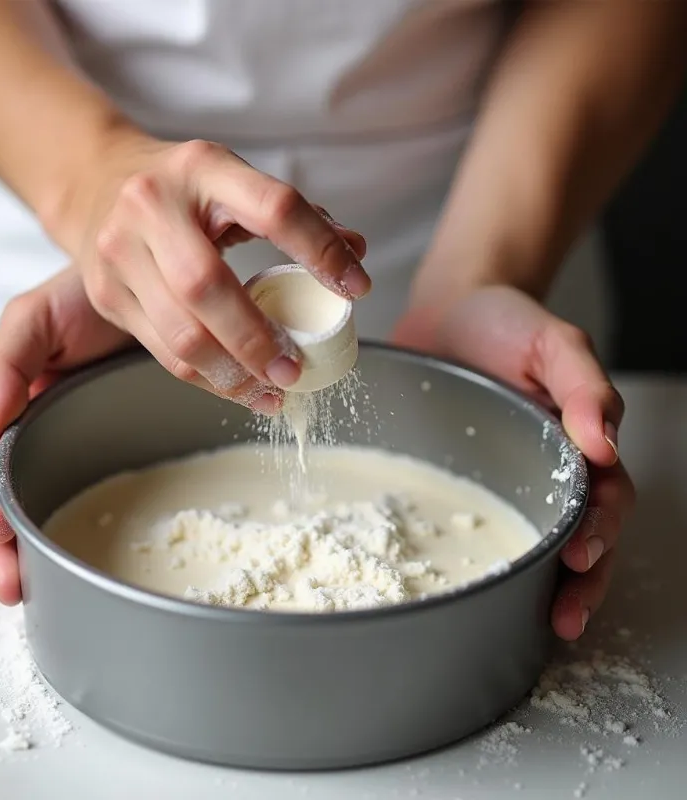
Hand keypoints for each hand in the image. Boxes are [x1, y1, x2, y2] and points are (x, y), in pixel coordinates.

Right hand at [0, 267, 134, 604]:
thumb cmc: (80, 298)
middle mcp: (26, 431)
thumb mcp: (34, 319)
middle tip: (10, 582)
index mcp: (2, 405)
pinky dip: (63, 525)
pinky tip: (66, 556)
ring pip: (28, 505)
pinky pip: (74, 491)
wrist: (134, 283)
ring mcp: (62, 443)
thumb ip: (3, 365)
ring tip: (25, 586)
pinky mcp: (99, 447)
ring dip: (21, 550)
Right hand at [65, 134, 368, 406]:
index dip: (320, 251)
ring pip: (181, 333)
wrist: (94, 180)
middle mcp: (153, 206)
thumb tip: (355, 254)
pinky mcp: (108, 294)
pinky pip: (163, 352)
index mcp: (203, 168)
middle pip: (207, 286)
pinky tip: (238, 388)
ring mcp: (121, 252)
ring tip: (271, 392)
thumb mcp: (235, 180)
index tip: (356, 288)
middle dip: (256, 339)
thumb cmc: (182, 187)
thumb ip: (296, 214)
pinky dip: (207, 379)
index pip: (273, 207)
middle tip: (294, 370)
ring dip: (232, 374)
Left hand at [393, 285, 634, 640]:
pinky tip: (467, 575)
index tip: (580, 558)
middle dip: (580, 582)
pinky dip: (482, 549)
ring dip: (537, 582)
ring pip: (530, 537)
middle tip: (564, 615)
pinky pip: (475, 519)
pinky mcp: (461, 476)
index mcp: (578, 441)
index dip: (599, 534)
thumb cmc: (505, 322)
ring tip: (526, 617)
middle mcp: (544, 467)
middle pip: (578, 536)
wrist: (448, 310)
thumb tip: (604, 442)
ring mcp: (503, 476)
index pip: (604, 501)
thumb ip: (583, 387)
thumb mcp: (553, 343)